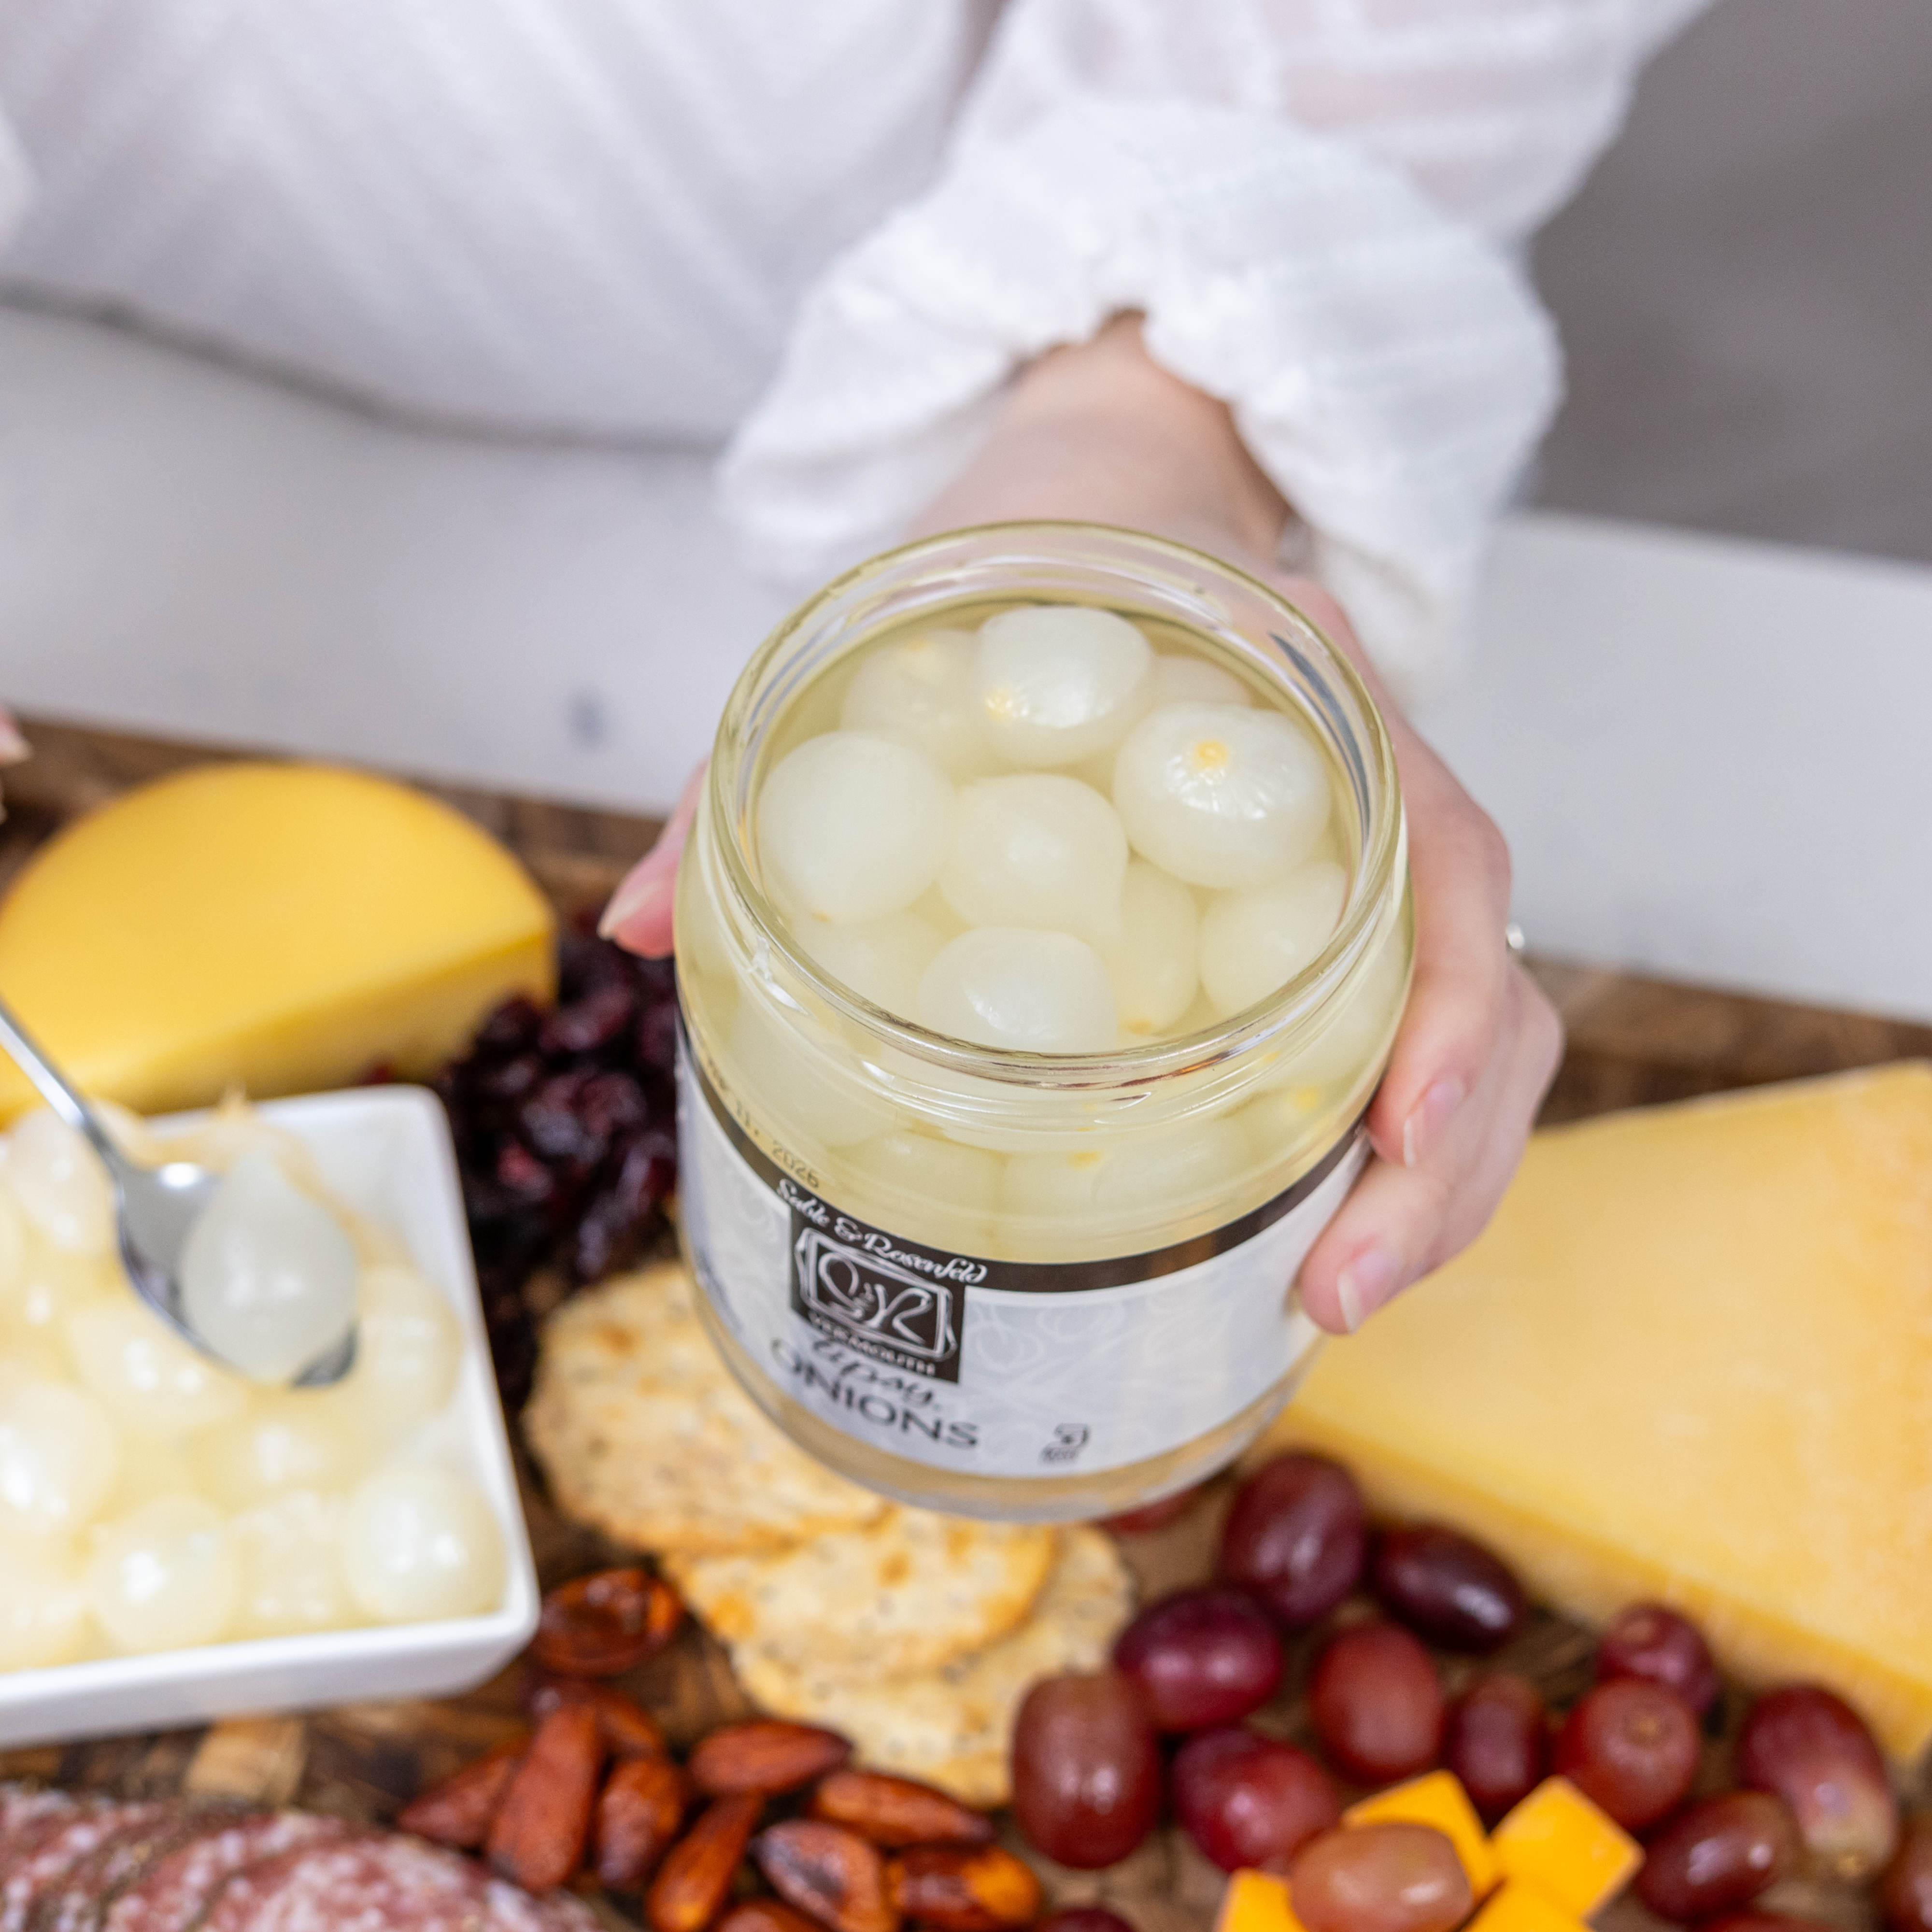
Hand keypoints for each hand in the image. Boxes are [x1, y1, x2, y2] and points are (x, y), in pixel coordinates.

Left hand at [604, 318, 1560, 1330]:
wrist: (1111, 484)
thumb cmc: (1013, 552)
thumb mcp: (893, 622)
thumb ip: (758, 770)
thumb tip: (627, 928)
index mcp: (1307, 690)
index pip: (1446, 848)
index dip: (1447, 1006)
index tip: (1399, 1130)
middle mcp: (1368, 780)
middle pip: (1479, 982)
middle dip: (1443, 1162)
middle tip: (1335, 1294)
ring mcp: (1365, 853)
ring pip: (1465, 1033)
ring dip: (1431, 1186)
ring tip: (1328, 1302)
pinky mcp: (1329, 913)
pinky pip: (1399, 1036)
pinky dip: (1374, 1147)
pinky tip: (1306, 1234)